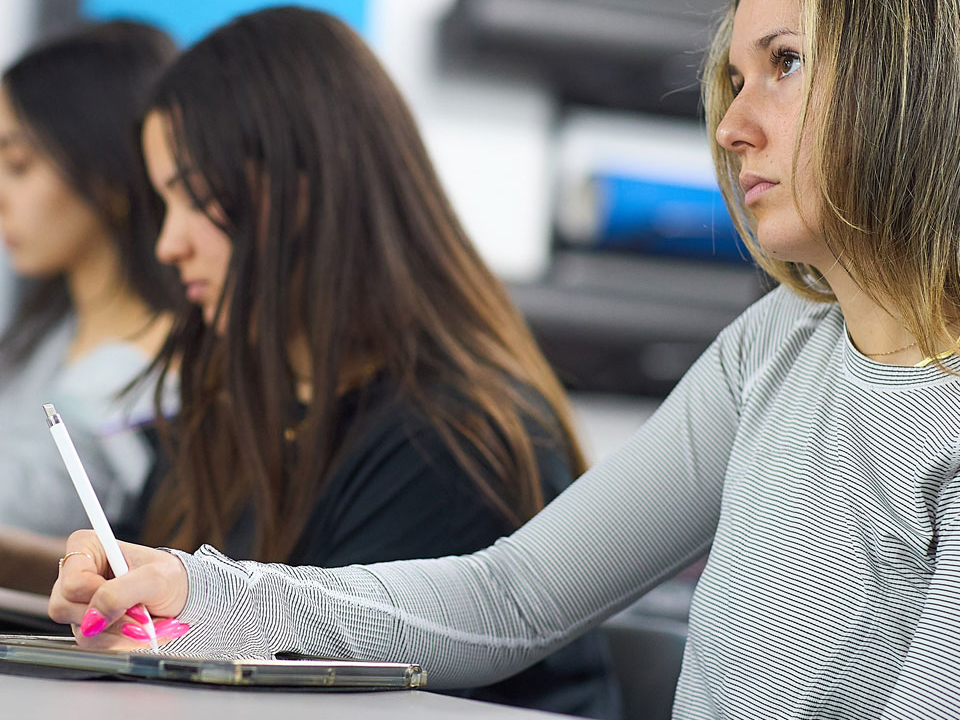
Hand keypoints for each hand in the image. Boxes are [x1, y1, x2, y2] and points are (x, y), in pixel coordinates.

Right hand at [48, 529, 190, 649]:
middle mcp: (76, 574)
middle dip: (109, 617)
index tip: (129, 597)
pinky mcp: (88, 624)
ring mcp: (79, 602)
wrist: (182, 596)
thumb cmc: (169, 577)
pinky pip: (93, 643)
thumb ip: (120, 593)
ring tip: (145, 621)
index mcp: (87, 547)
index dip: (98, 595)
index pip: (72, 582)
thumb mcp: (154, 578)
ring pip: (80, 630)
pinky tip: (139, 630)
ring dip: (119, 632)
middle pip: (65, 608)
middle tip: (141, 613)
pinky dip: (120, 641)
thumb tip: (91, 620)